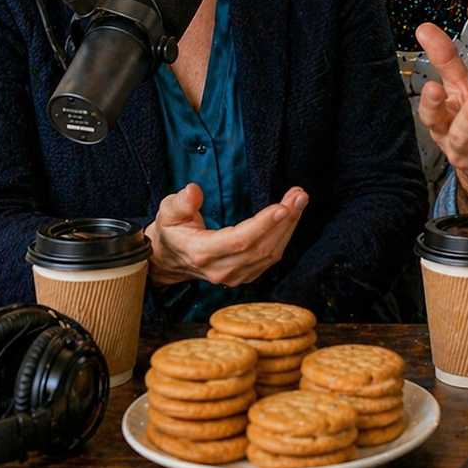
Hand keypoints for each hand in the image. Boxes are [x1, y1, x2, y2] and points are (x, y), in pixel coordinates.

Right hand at [146, 182, 308, 287]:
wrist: (170, 258)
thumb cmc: (172, 231)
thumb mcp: (167, 212)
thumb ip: (180, 203)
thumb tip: (193, 191)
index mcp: (202, 252)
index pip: (238, 241)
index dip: (263, 225)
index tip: (282, 207)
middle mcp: (220, 269)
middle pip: (260, 248)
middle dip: (284, 221)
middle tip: (299, 195)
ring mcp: (234, 276)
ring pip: (270, 254)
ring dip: (289, 226)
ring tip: (299, 199)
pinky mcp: (245, 275)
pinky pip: (270, 258)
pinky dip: (284, 236)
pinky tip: (291, 216)